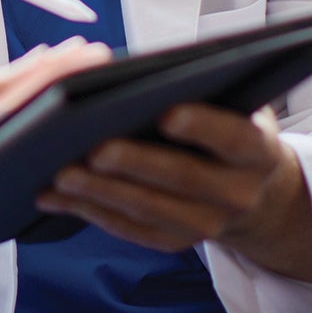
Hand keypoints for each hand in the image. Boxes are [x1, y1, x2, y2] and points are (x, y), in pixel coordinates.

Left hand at [33, 104, 311, 282]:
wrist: (252, 193)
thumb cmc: (226, 128)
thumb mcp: (233, 103)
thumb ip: (203, 87)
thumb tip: (141, 70)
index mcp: (256, 151)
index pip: (233, 137)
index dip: (202, 125)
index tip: (166, 112)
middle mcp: (237, 194)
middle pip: (183, 179)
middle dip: (135, 163)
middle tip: (94, 147)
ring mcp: (206, 225)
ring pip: (149, 209)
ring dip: (101, 192)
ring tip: (60, 173)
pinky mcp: (173, 242)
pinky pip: (128, 229)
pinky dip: (89, 211)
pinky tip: (55, 196)